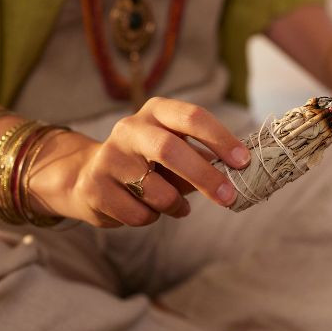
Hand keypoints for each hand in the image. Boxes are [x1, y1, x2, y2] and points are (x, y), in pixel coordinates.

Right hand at [27, 97, 250, 226]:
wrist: (88, 177)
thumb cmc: (147, 163)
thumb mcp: (175, 150)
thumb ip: (203, 158)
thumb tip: (238, 173)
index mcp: (156, 112)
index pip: (192, 117)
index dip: (221, 138)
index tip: (244, 161)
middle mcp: (130, 128)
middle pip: (171, 150)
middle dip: (205, 177)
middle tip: (229, 197)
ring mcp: (109, 157)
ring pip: (157, 191)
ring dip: (176, 205)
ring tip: (176, 206)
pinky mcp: (95, 187)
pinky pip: (139, 214)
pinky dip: (152, 218)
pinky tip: (146, 209)